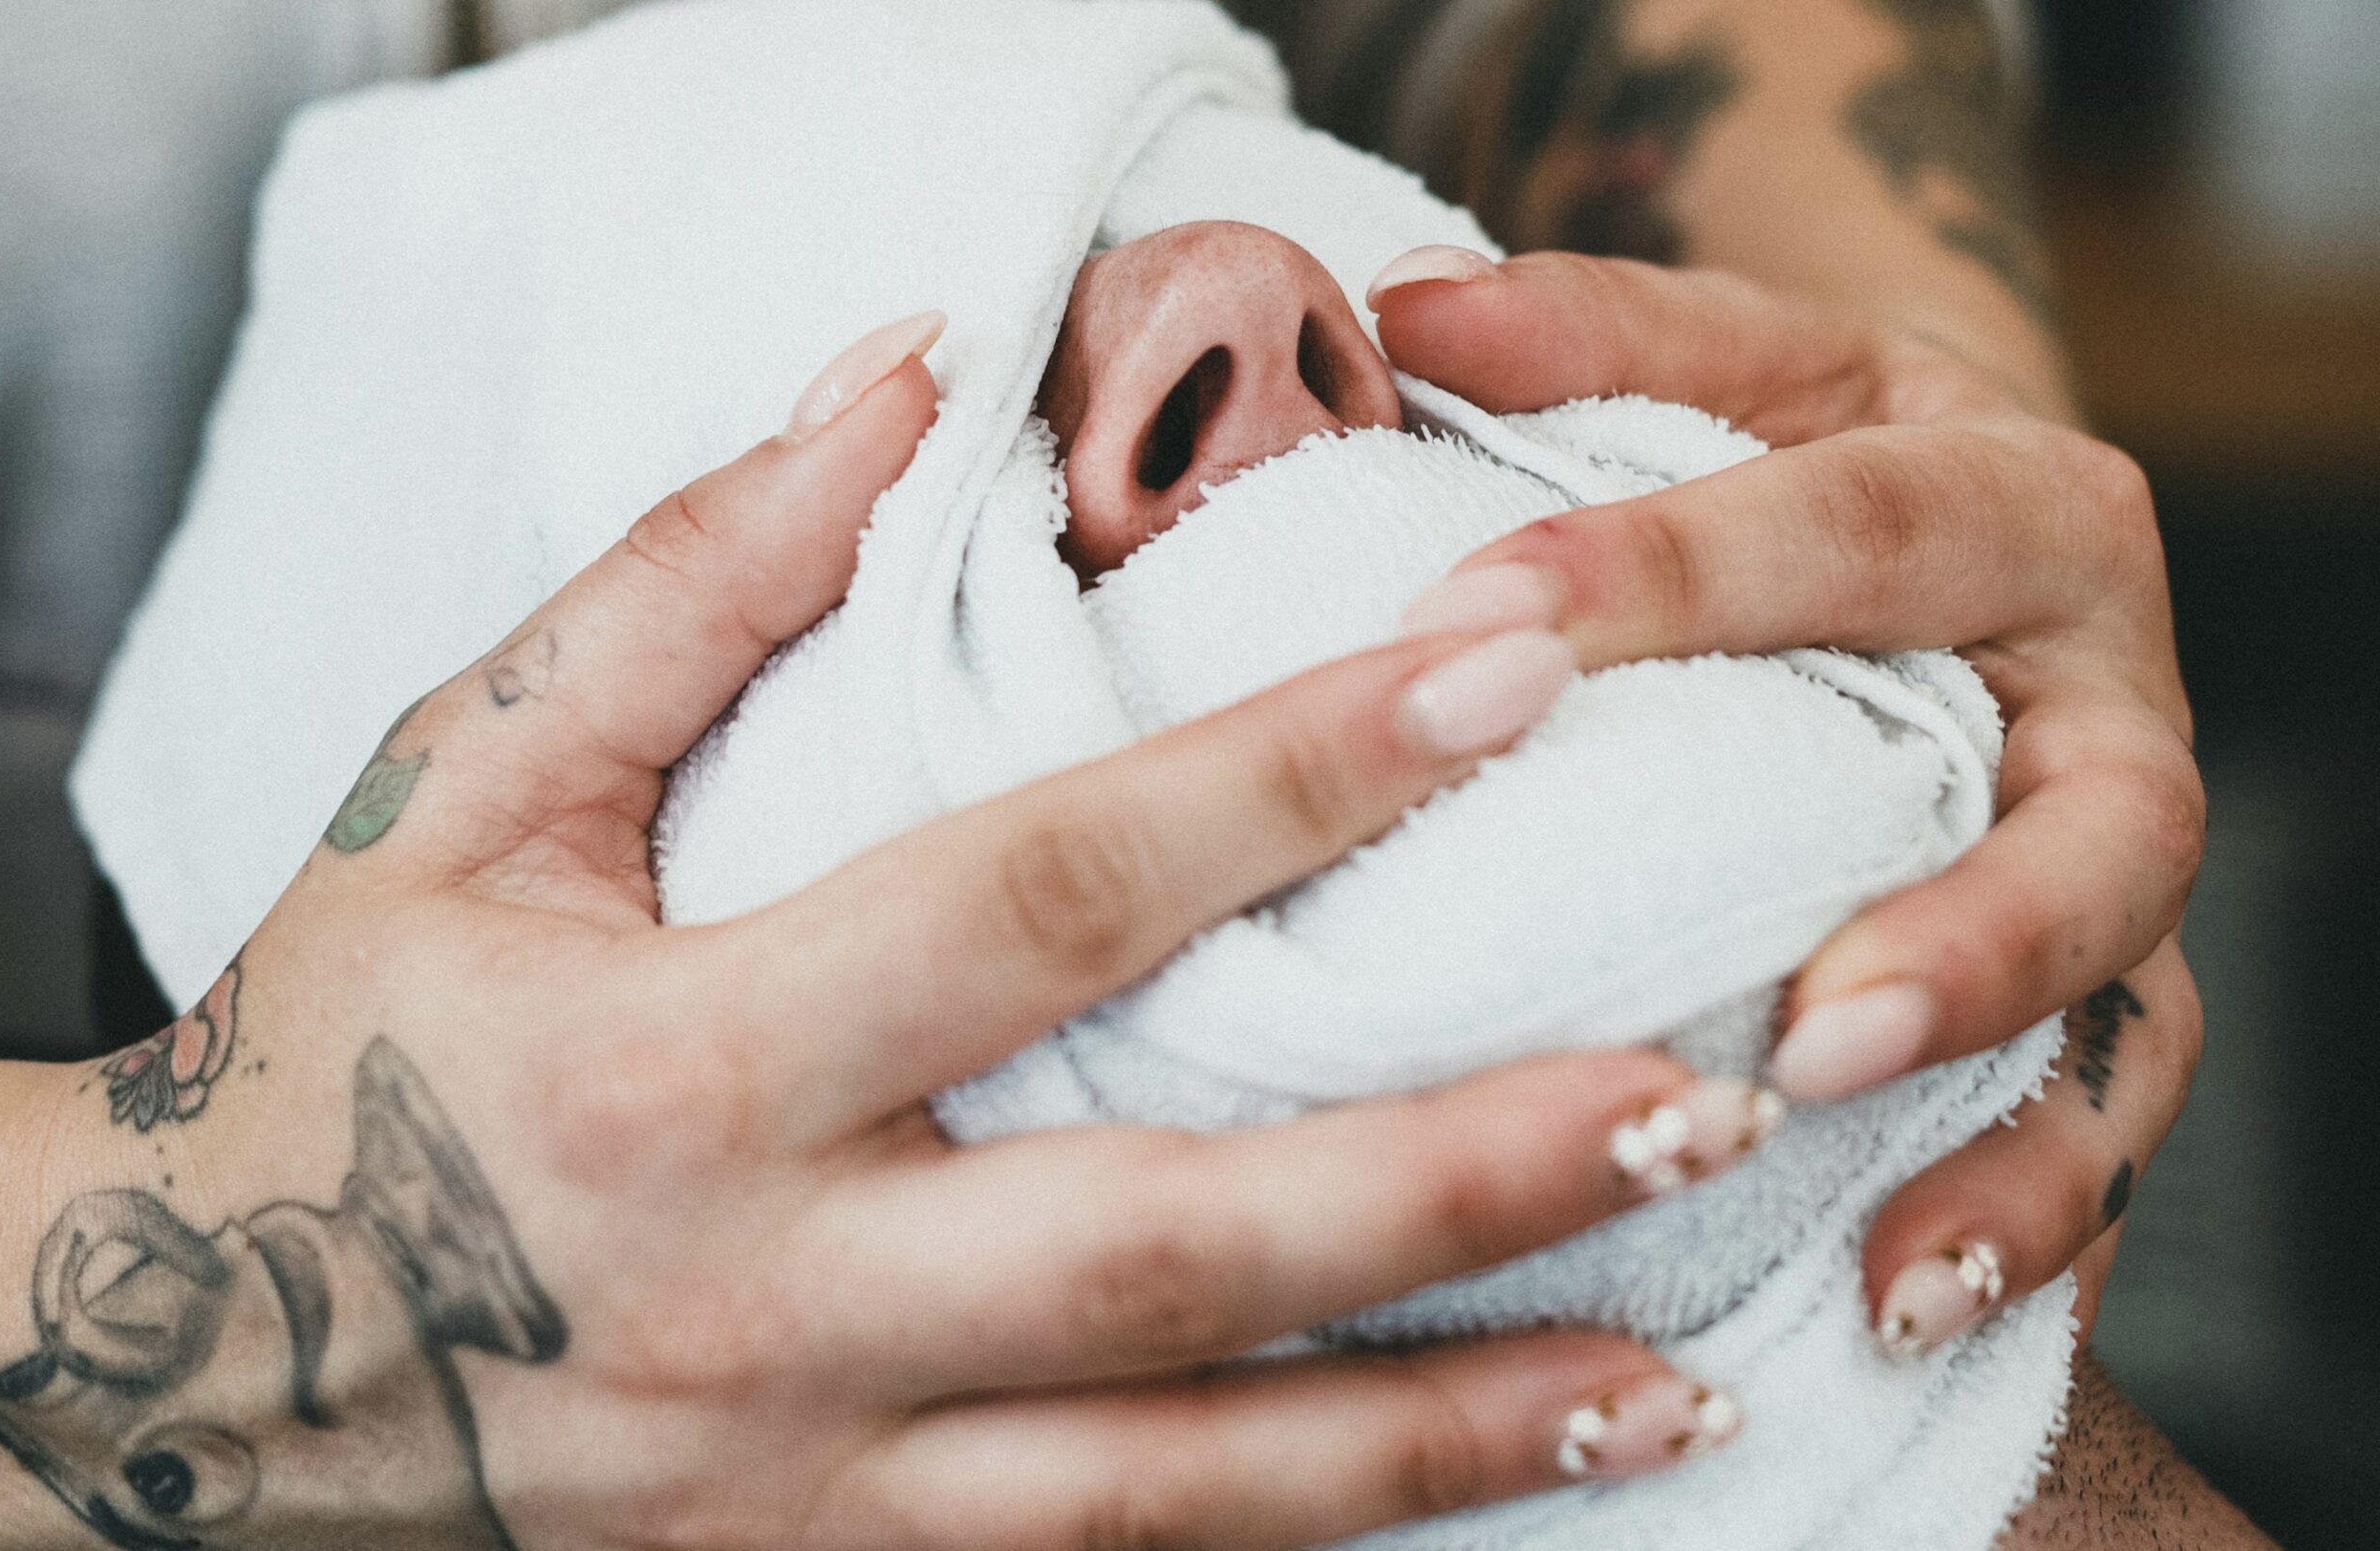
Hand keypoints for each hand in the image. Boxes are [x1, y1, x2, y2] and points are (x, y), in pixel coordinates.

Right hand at [0, 314, 1767, 1550]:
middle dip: (1456, 1176)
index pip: (1043, 897)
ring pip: (1184, 1491)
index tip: (1507, 681)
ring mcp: (805, 1493)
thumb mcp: (460, 789)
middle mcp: (769, 1304)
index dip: (1285, 782)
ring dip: (1448, 1435)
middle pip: (1176, 1252)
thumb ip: (682, 580)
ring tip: (1682, 1388)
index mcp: (675, 1068)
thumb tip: (891, 371)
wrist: (167, 1376)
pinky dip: (1303, 1548)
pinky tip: (1473, 1499)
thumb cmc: (334, 1042)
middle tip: (1704, 1090)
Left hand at [1368, 249, 2204, 1354]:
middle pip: (2098, 827)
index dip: (1679, 577)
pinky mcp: (2094, 1005)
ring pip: (2126, 1025)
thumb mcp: (1726, 366)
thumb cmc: (1804, 465)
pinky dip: (2017, 1230)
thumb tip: (1401, 305)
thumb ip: (1587, 332)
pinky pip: (2090, 1135)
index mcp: (2018, 507)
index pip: (1862, 529)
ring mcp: (2113, 877)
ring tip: (1893, 1258)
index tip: (1480, 627)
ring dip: (2020, 1152)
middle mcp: (2107, 703)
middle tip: (1811, 1028)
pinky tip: (1897, 1315)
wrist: (1945, 543)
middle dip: (1968, 936)